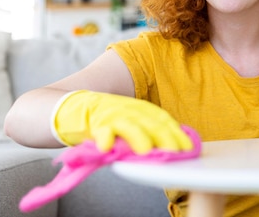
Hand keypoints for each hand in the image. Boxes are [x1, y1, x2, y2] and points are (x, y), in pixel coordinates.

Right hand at [52, 90, 193, 152]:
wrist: (70, 107)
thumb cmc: (104, 119)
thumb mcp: (128, 120)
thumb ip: (145, 129)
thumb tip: (171, 144)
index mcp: (138, 108)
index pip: (162, 118)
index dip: (175, 131)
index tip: (188, 146)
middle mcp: (127, 109)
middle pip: (150, 122)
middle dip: (164, 136)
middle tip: (175, 151)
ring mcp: (110, 114)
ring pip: (128, 125)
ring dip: (137, 137)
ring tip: (145, 150)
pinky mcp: (92, 122)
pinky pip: (99, 130)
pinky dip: (103, 138)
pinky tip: (106, 147)